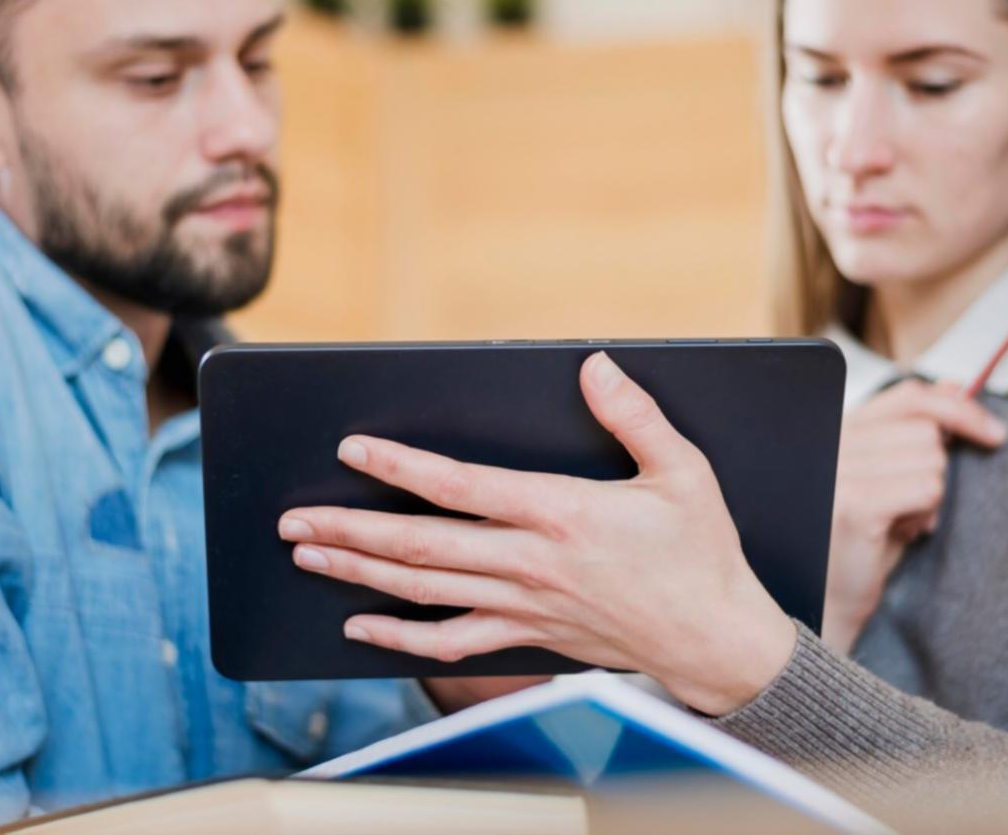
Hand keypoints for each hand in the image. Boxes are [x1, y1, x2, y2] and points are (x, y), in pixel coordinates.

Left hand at [277, 351, 796, 716]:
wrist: (715, 642)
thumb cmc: (701, 554)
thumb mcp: (684, 472)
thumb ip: (635, 416)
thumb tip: (594, 365)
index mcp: (562, 513)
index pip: (462, 487)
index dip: (402, 466)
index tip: (354, 447)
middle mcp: (530, 562)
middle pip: (421, 545)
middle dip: (351, 529)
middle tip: (293, 519)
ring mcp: (522, 605)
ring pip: (423, 590)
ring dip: (359, 572)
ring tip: (307, 554)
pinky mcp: (526, 635)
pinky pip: (450, 643)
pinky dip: (399, 637)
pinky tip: (360, 626)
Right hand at [822, 379, 1006, 652]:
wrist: (822, 605)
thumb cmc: (856, 547)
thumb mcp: (887, 480)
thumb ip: (914, 432)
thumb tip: (955, 385)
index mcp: (836, 431)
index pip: (908, 395)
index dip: (956, 407)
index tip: (992, 433)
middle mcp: (830, 443)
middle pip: (926, 430)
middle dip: (935, 470)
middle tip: (910, 507)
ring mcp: (838, 471)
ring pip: (931, 460)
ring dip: (930, 496)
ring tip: (900, 522)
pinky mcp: (853, 503)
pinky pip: (926, 488)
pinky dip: (925, 513)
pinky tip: (901, 533)